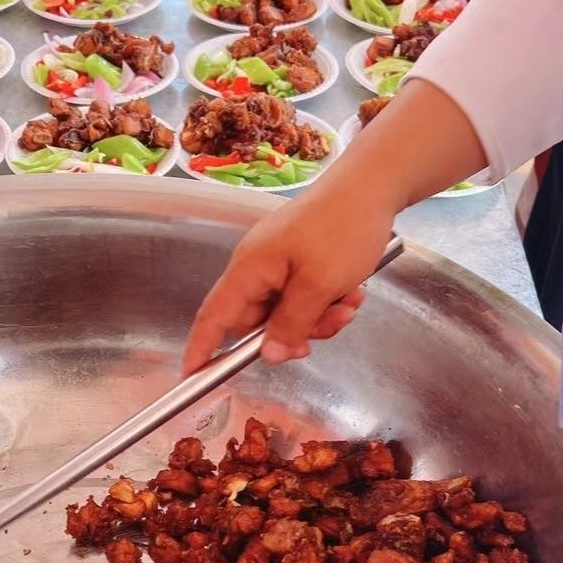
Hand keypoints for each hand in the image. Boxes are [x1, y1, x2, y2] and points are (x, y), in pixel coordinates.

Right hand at [182, 79, 488, 374]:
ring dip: (319, 316)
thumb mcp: (319, 284)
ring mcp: (277, 260)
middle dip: (296, 331)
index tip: (191, 376)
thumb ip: (291, 323)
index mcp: (250, 268)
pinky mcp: (298, 257)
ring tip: (350, 301)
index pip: (213, 315)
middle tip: (333, 324)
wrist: (371, 186)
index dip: (200, 347)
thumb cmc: (342, 230)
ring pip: (287, 310)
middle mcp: (257, 265)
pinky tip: (352, 290)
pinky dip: (326, 299)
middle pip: (259, 320)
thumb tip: (267, 355)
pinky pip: (303, 294)